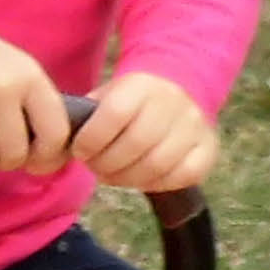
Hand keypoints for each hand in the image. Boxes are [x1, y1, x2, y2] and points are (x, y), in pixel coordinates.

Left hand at [72, 72, 219, 191]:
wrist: (175, 90)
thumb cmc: (128, 102)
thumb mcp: (105, 96)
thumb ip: (86, 116)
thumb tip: (61, 141)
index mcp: (141, 85)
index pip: (114, 114)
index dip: (91, 139)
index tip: (80, 151)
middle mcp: (173, 102)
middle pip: (135, 144)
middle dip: (106, 164)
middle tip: (95, 167)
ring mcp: (195, 126)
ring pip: (157, 165)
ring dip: (126, 178)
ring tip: (112, 175)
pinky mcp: (208, 148)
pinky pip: (181, 176)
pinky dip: (155, 184)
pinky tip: (139, 178)